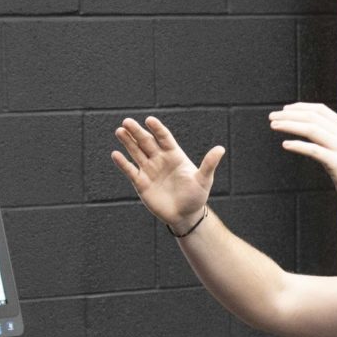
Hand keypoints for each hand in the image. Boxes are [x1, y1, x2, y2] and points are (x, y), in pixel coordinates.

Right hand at [110, 116, 224, 231]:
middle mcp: (160, 160)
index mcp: (174, 155)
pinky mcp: (141, 183)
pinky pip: (130, 171)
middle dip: (137, 132)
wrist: (185, 215)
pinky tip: (115, 155)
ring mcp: (149, 170)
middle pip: (146, 142)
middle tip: (127, 122)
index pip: (164, 138)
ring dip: (128, 142)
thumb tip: (221, 148)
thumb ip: (209, 164)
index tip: (149, 120)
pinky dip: (123, 163)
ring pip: (136, 153)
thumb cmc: (196, 196)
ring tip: (119, 131)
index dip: (157, 129)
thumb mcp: (204, 180)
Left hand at [269, 103, 336, 211]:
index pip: (320, 110)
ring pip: (312, 129)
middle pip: (313, 117)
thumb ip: (331, 137)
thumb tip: (310, 130)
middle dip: (289, 115)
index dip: (300, 107)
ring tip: (274, 126)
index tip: (284, 109)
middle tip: (272, 116)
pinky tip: (286, 144)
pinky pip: (314, 151)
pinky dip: (298, 145)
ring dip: (290, 125)